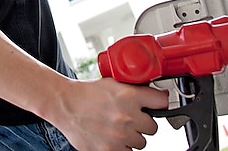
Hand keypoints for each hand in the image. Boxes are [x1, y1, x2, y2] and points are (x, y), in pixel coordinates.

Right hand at [48, 78, 169, 150]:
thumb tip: (154, 96)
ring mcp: (120, 135)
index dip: (160, 103)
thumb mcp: (112, 83)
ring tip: (118, 127)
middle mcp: (127, 116)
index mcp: (129, 95)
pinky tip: (112, 136)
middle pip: (153, 127)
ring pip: (142, 142)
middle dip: (144, 123)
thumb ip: (134, 89)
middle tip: (132, 118)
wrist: (64, 105)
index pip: (162, 101)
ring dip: (133, 136)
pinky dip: (122, 146)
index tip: (159, 105)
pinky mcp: (111, 150)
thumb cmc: (86, 93)